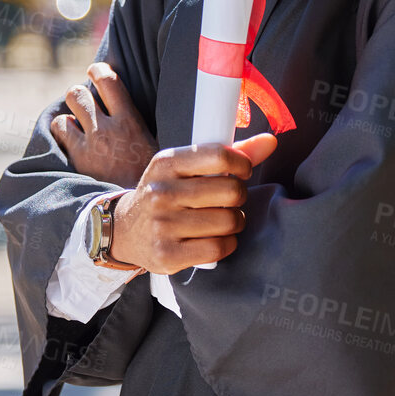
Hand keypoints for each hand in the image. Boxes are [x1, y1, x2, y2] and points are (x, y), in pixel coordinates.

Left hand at [50, 62, 158, 186]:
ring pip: (65, 112)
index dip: (99, 71)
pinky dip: (62, 131)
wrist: (137, 211)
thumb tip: (154, 108)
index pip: (109, 82)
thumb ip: (147, 126)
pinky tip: (69, 139)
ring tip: (76, 123)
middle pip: (79, 93)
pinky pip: (59, 131)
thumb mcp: (160, 148)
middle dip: (79, 94)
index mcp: (131, 122)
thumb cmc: (153, 179)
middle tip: (83, 100)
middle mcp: (106, 129)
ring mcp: (88, 144)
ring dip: (70, 114)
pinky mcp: (76, 159)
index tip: (96, 70)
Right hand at [109, 134, 277, 274]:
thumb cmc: (165, 194)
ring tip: (221, 219)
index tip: (242, 171)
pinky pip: (219, 248)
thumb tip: (269, 141)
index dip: (243, 164)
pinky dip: (226, 244)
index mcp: (166, 163)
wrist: (125, 230)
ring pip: (229, 221)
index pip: (220, 156)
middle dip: (239, 196)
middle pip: (231, 191)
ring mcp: (163, 225)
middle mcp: (162, 192)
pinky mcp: (167, 254)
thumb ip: (225, 155)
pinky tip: (215, 238)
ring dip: (234, 221)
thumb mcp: (184, 168)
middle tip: (229, 199)